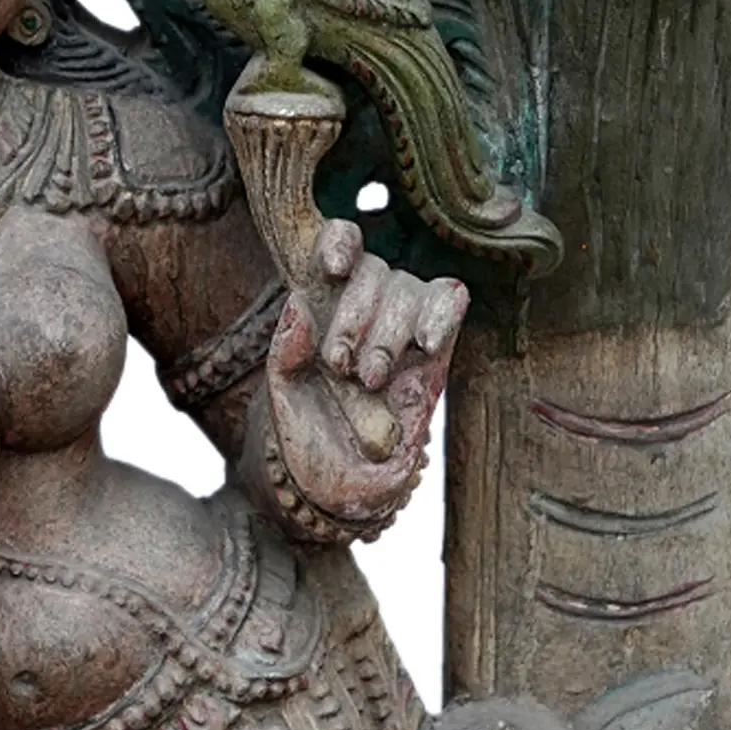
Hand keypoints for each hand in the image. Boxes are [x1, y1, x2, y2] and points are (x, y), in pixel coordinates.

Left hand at [263, 220, 466, 523]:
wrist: (344, 488)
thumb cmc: (305, 434)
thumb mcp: (282, 394)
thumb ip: (284, 350)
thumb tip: (299, 304)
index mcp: (321, 304)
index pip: (336, 243)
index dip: (340, 241)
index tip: (333, 267)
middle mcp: (363, 307)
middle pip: (373, 270)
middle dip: (356, 316)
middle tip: (341, 365)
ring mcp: (400, 328)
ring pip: (408, 287)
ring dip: (389, 331)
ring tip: (369, 378)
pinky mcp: (435, 352)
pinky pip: (448, 304)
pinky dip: (440, 314)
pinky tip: (423, 344)